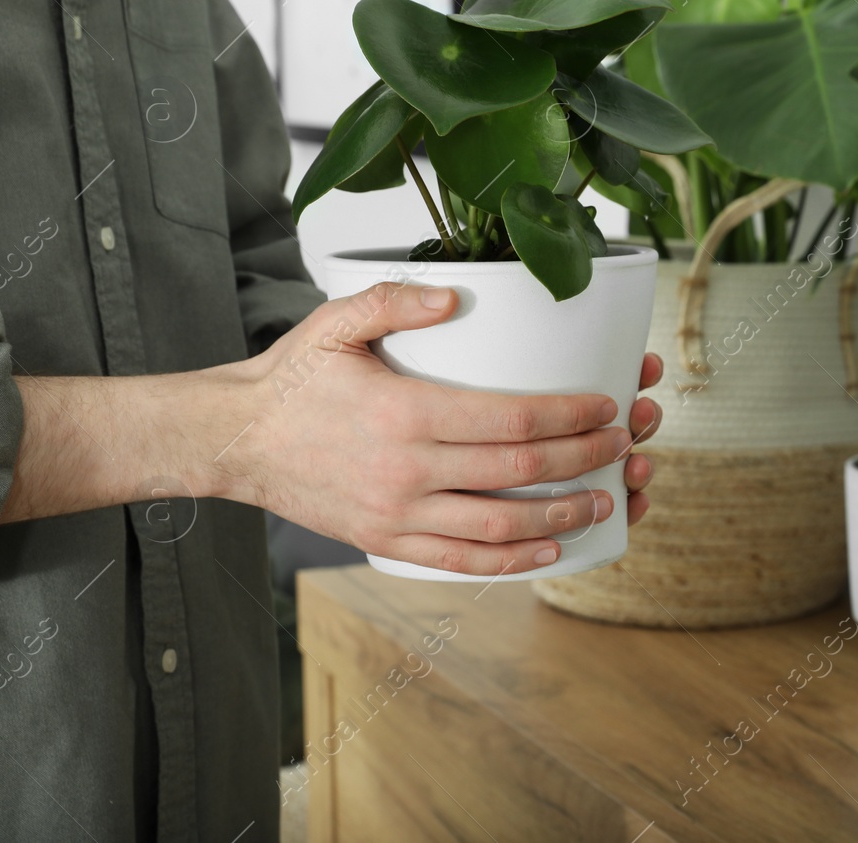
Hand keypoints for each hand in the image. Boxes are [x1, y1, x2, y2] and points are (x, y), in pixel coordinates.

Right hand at [216, 283, 663, 575]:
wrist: (233, 440)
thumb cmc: (291, 379)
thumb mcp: (335, 322)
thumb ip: (396, 300)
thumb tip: (458, 296)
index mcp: (404, 413)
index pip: (511, 418)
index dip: (570, 416)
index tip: (606, 406)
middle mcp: (407, 470)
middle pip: (519, 470)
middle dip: (583, 459)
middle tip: (624, 446)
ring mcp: (397, 513)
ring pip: (499, 523)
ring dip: (561, 513)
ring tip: (604, 500)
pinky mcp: (386, 541)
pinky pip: (460, 561)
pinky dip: (511, 559)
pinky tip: (549, 548)